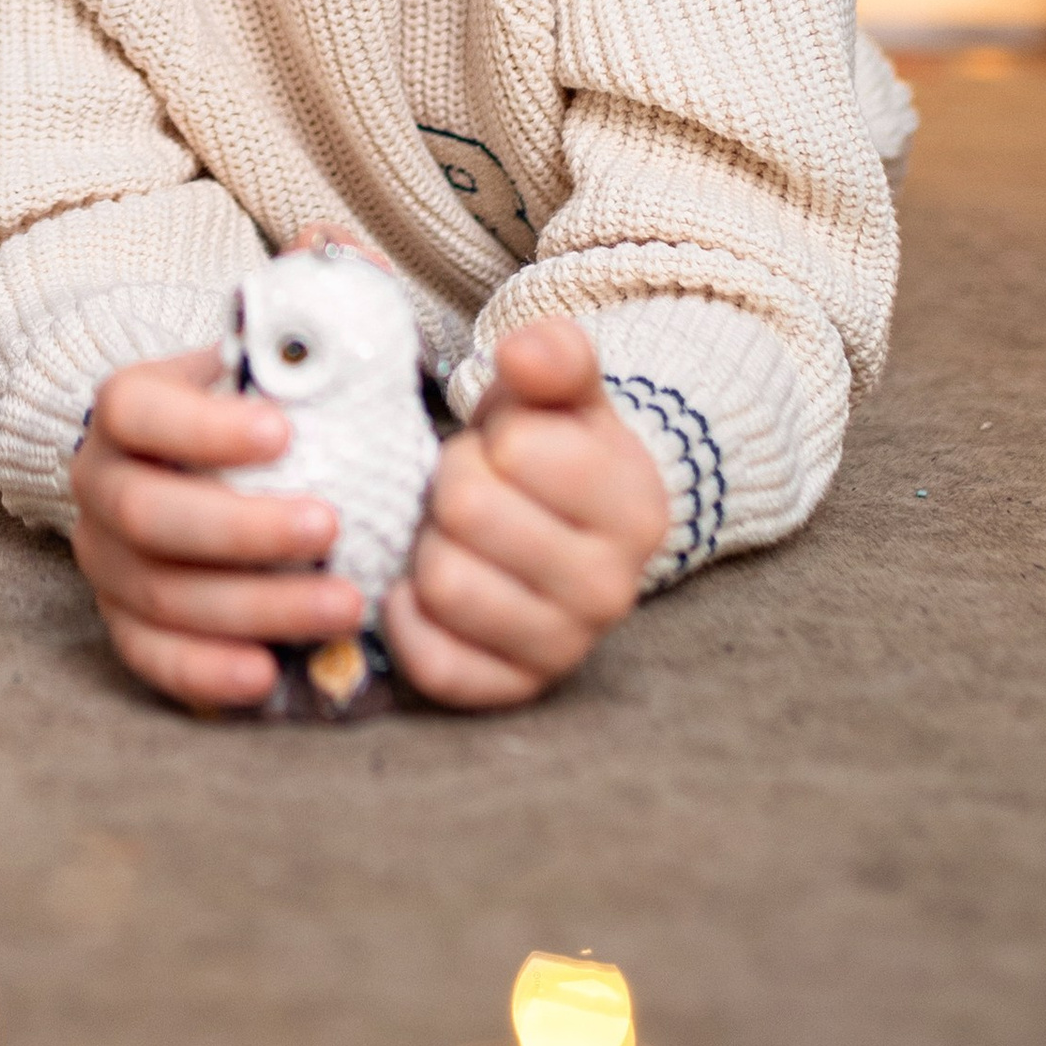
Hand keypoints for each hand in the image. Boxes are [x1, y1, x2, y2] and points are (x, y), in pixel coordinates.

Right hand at [69, 346, 363, 710]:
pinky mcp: (118, 619)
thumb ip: (286, 354)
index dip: (205, 427)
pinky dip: (205, 671)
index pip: (139, 411)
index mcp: (123, 410)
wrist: (174, 462)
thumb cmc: (234, 413)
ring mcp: (102, 558)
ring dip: (254, 607)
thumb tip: (350, 331)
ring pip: (160, 594)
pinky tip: (267, 673)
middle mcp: (97, 483)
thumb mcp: (247, 369)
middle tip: (329, 528)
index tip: (284, 432)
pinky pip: (150, 655)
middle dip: (242, 529)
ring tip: (344, 605)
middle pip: (147, 514)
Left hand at [383, 318, 670, 709]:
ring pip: (444, 586)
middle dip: (451, 485)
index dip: (492, 437)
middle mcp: (611, 591)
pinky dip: (409, 616)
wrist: (570, 530)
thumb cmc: (557, 448)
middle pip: (467, 512)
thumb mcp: (565, 391)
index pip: (518, 450)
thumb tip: (522, 355)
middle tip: (470, 489)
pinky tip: (423, 585)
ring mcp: (564, 649)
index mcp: (635, 508)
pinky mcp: (511, 690)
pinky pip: (434, 663)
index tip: (507, 449)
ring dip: (428, 546)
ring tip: (456, 535)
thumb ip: (553, 356)